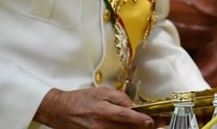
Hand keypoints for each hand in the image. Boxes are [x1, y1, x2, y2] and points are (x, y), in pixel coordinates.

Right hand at [34, 86, 153, 128]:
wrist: (60, 110)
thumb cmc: (80, 99)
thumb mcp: (100, 91)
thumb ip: (118, 97)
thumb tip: (132, 104)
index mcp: (102, 111)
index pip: (124, 116)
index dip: (139, 119)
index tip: (151, 121)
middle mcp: (100, 125)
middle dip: (142, 126)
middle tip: (156, 123)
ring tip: (145, 125)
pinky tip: (130, 127)